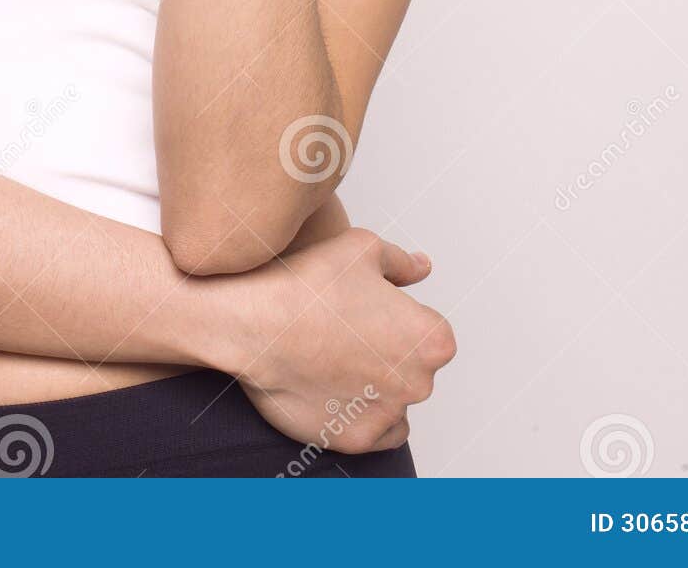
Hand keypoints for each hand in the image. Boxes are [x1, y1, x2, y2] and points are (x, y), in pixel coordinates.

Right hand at [211, 226, 456, 455]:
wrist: (255, 324)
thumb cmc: (308, 283)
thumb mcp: (362, 248)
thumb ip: (402, 262)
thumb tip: (422, 268)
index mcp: (432, 339)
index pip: (427, 328)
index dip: (395, 315)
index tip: (364, 309)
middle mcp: (419, 384)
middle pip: (412, 366)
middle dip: (388, 351)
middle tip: (344, 329)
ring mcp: (387, 416)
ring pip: (394, 399)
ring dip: (375, 384)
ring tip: (333, 358)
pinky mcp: (356, 441)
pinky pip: (375, 430)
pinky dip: (361, 414)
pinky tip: (334, 388)